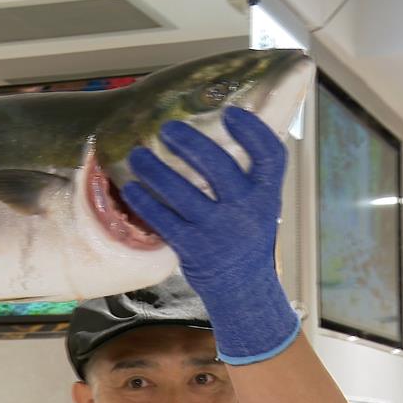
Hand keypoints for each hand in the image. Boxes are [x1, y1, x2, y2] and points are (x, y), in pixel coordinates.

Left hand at [121, 107, 298, 363]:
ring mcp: (219, 231)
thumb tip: (219, 128)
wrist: (244, 290)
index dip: (252, 131)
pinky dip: (145, 202)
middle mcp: (246, 211)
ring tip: (137, 155)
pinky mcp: (193, 248)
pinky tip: (131, 188)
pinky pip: (164, 220)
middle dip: (191, 143)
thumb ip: (247, 176)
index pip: (270, 155)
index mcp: (267, 195)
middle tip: (167, 129)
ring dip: (155, 170)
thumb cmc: (247, 236)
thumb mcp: (260, 206)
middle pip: (220, 167)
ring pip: (182, 192)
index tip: (230, 112)